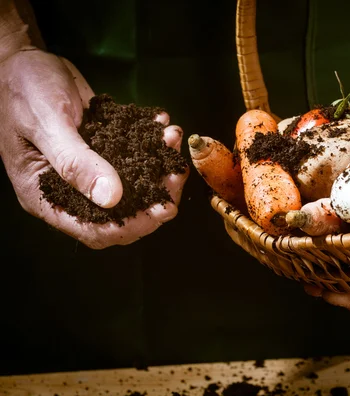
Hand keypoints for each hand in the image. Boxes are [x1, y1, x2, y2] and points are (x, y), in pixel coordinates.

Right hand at [0, 49, 188, 248]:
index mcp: (46, 195)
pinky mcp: (104, 150)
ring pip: (134, 185)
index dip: (132, 226)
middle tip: (177, 173)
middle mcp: (71, 189)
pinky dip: (153, 143)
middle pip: (122, 213)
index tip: (163, 209)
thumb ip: (75, 161)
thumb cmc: (22, 89)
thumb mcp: (46, 122)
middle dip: (155, 197)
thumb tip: (112, 198)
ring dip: (160, 167)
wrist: (23, 60)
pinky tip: (163, 125)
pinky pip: (134, 156)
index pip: (94, 230)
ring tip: (173, 139)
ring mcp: (90, 170)